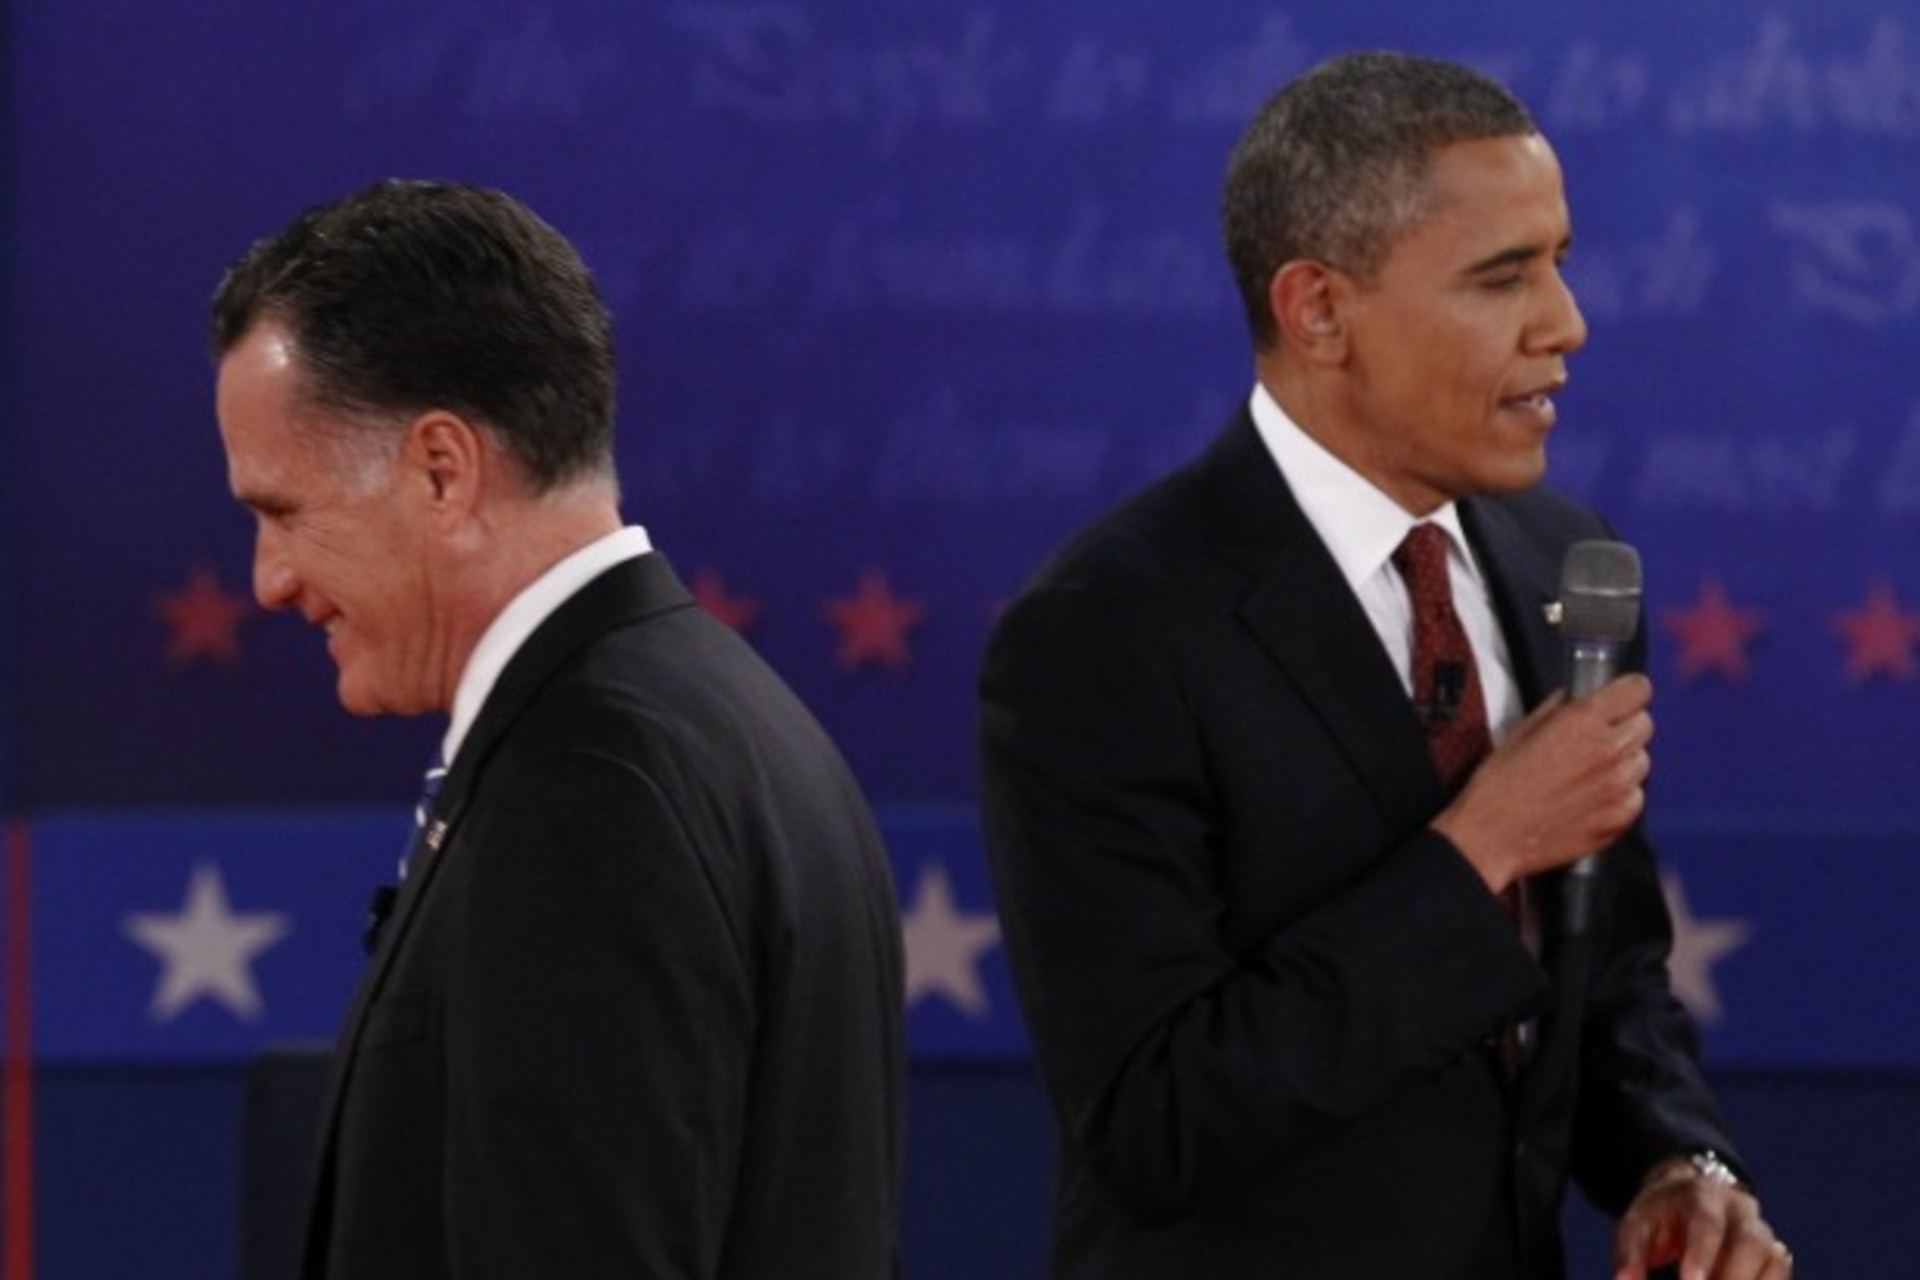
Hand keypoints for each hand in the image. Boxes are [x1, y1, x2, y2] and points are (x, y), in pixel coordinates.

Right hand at [1432, 673, 1652, 890]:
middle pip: (1645, 724)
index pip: (1637, 689)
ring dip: (1624, 761)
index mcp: (1582, 721)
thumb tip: (1575, 698)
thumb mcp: (1520, 732)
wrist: (1491, 837)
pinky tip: (1591, 798)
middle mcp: (1607, 750)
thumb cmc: (1498, 784)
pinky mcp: (1619, 818)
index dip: (1628, 692)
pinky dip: (1621, 795)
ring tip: (1591, 773)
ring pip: (1642, 761)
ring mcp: (1617, 787)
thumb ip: (1556, 709)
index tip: (1621, 698)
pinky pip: (1636, 796)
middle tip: (1598, 738)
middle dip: (1625, 726)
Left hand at [1613, 1157, 1792, 1279]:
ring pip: (1775, 1260)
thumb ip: (1630, 1255)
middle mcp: (1740, 1210)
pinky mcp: (1774, 1254)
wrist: (1691, 1196)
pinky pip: (1780, 1275)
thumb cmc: (1660, 1215)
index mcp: (1703, 1194)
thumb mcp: (1637, 1224)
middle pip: (1751, 1242)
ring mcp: (1763, 1232)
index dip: (1702, 1256)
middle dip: (1733, 1278)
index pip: (1707, 1224)